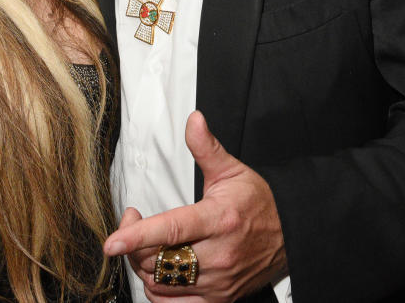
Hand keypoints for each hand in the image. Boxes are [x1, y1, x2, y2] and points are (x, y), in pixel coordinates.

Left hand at [103, 111, 285, 301]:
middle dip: (134, 242)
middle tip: (133, 221)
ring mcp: (218, 282)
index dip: (138, 236)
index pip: (172, 230)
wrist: (292, 235)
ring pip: (161, 283)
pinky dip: (156, 290)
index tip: (112, 242)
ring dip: (143, 264)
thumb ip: (206, 147)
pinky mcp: (219, 299)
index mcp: (219, 220)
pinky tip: (157, 270)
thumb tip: (193, 120)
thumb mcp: (233, 171)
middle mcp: (219, 256)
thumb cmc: (259, 203)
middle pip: (158, 260)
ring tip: (146, 243)